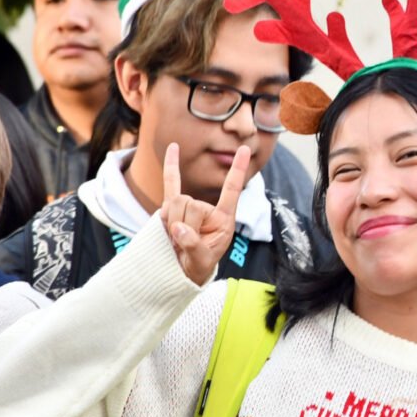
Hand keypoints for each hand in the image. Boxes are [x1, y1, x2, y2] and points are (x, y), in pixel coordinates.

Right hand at [159, 142, 250, 285]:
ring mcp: (190, 206)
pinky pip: (171, 183)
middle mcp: (208, 208)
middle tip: (184, 242)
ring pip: (176, 202)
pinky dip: (171, 166)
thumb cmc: (199, 264)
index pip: (232, 189)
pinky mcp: (173, 207)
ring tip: (176, 238)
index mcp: (223, 217)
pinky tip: (173, 147)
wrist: (183, 269)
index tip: (245, 149)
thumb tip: (178, 228)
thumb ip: (194, 246)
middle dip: (184, 225)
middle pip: (191, 203)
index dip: (238, 170)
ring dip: (172, 223)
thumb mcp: (202, 260)